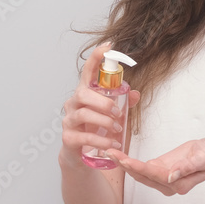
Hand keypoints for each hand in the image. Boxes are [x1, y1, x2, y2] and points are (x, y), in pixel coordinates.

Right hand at [60, 40, 140, 169]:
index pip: (87, 71)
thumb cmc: (96, 130)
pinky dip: (101, 140)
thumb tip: (136, 94)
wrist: (81, 156)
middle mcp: (73, 104)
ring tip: (117, 130)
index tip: (107, 47)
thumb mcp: (113, 116)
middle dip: (103, 102)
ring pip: (83, 114)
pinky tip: (112, 144)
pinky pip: (84, 136)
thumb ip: (124, 104)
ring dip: (104, 121)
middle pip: (83, 94)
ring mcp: (69, 121)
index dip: (96, 58)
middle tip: (118, 112)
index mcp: (85, 94)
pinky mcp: (68, 139)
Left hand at [107, 138, 204, 195]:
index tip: (125, 160)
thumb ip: (188, 168)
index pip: (155, 175)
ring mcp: (163, 180)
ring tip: (109, 153)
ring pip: (140, 174)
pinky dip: (130, 163)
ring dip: (124, 165)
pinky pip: (143, 169)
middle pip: (143, 176)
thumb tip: (171, 176)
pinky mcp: (160, 172)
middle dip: (126, 165)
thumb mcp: (204, 158)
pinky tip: (118, 157)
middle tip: (109, 153)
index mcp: (179, 183)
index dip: (139, 167)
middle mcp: (169, 185)